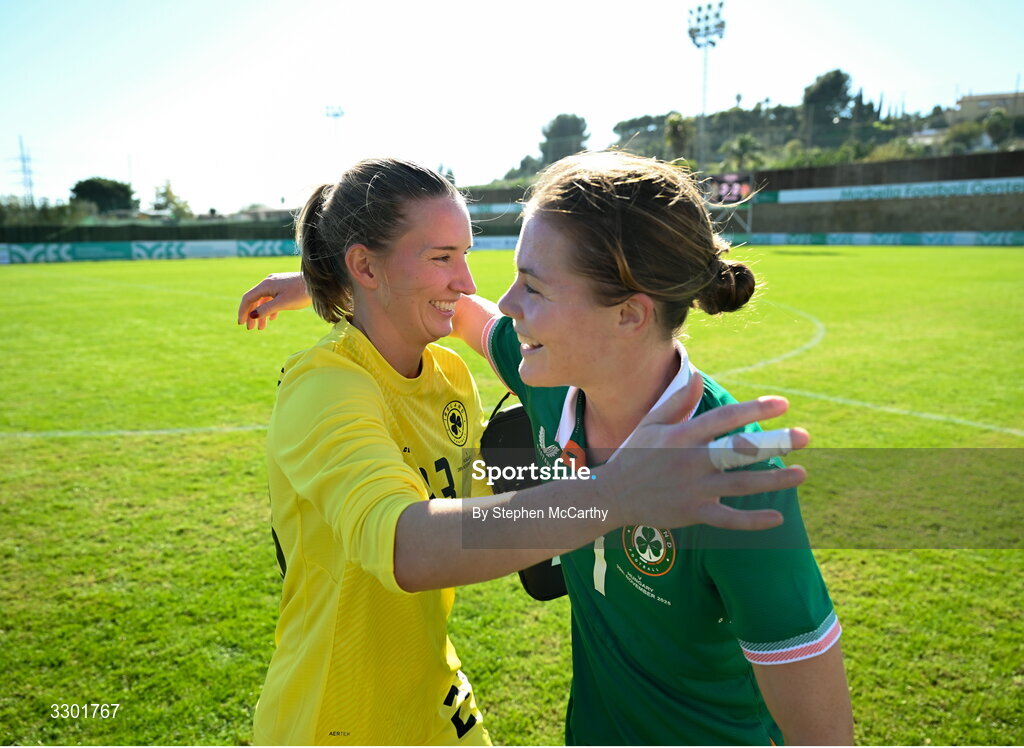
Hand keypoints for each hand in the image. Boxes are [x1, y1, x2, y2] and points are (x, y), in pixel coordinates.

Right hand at [237, 272, 310, 329]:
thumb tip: (252, 316)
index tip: (241, 324)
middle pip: (254, 299)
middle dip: (251, 314)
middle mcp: (269, 283)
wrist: (318, 283)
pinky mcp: (284, 288)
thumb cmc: (301, 292)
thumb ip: (266, 309)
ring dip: (261, 314)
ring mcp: (277, 284)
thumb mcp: (283, 303)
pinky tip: (272, 318)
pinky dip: (270, 309)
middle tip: (250, 328)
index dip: (243, 311)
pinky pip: (272, 299)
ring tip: (261, 328)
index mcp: (266, 285)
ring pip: (264, 300)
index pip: (248, 298)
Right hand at [601, 372, 808, 530]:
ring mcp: (693, 489)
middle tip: (805, 437)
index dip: (754, 410)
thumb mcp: (651, 423)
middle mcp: (691, 461)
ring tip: (802, 473)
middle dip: (774, 443)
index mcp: (683, 435)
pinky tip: (777, 517)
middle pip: (740, 450)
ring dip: (774, 479)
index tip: (782, 404)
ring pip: (741, 484)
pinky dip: (752, 520)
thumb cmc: (634, 455)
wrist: (611, 496)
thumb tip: (699, 376)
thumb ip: (677, 401)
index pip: (725, 418)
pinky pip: (728, 519)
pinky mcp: (693, 513)